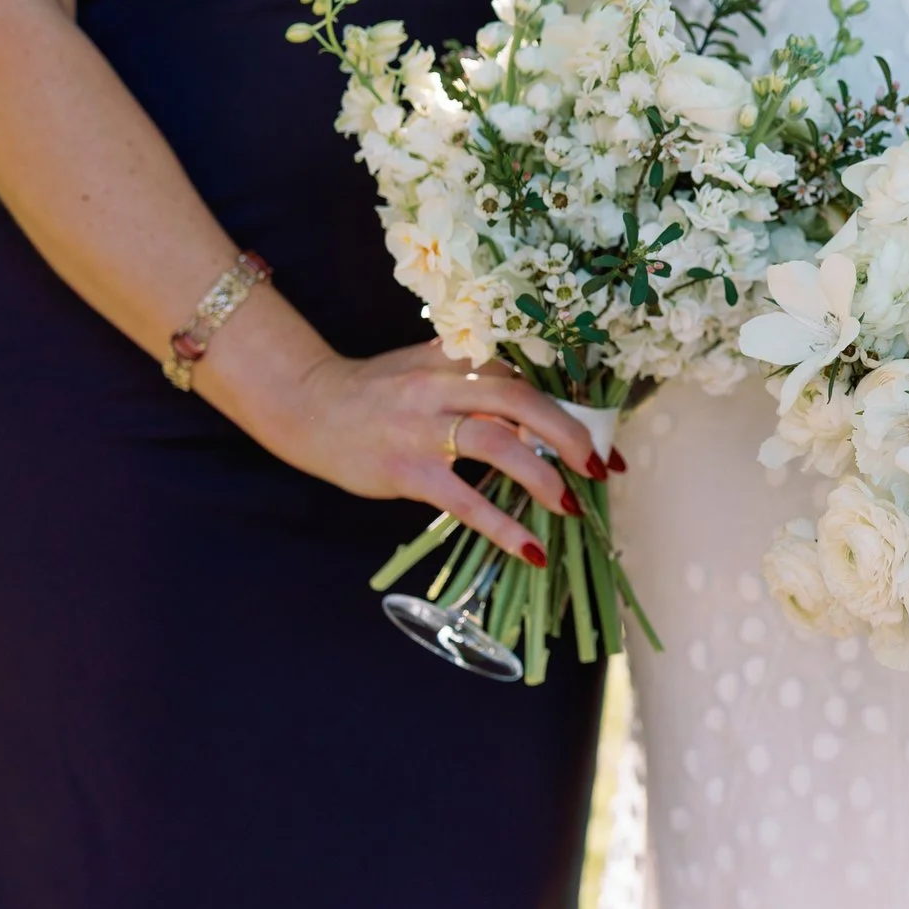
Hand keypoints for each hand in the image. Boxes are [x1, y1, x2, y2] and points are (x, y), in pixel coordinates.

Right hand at [267, 342, 608, 565]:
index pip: (526, 376)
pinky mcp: (406, 471)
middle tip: (600, 466)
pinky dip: (502, 526)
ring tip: (573, 507)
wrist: (309, 405)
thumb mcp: (429, 366)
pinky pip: (464, 500)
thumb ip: (479, 375)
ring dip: (543, 477)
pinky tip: (530, 549)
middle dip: (570, 435)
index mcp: (458, 359)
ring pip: (498, 443)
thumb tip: (541, 404)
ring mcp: (423, 428)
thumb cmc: (379, 390)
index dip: (569, 405)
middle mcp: (444, 386)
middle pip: (522, 401)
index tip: (600, 434)